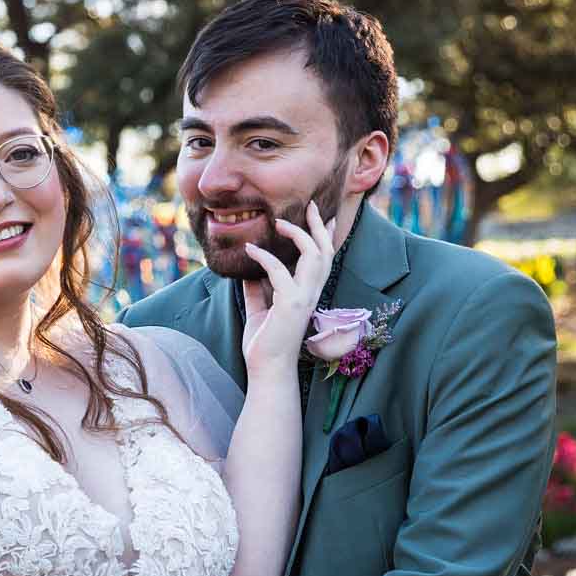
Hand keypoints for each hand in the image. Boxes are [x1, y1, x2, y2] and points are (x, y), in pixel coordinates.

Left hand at [240, 203, 335, 375]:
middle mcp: (311, 294)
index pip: (324, 260)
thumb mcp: (259, 310)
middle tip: (310, 205)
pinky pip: (278, 271)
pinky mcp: (290, 305)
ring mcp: (304, 299)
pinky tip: (249, 249)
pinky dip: (263, 257)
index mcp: (308, 294)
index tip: (325, 216)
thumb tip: (249, 273)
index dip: (326, 237)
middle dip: (319, 226)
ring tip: (278, 222)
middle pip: (325, 252)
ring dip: (297, 235)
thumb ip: (257, 291)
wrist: (267, 369)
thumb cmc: (264, 344)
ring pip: (314, 256)